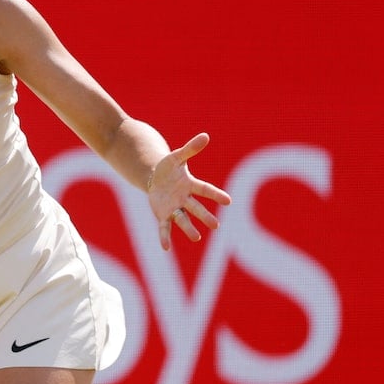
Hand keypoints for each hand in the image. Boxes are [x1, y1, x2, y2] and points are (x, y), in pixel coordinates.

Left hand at [149, 133, 232, 250]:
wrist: (154, 178)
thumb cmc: (168, 168)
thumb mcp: (176, 157)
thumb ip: (190, 149)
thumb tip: (205, 136)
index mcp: (190, 184)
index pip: (205, 190)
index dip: (216, 195)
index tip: (228, 201)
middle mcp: (185, 199)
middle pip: (196, 208)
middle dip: (205, 216)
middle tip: (216, 226)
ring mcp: (174, 208)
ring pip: (183, 219)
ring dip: (189, 229)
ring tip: (196, 238)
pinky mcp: (163, 214)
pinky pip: (164, 227)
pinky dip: (165, 237)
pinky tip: (166, 248)